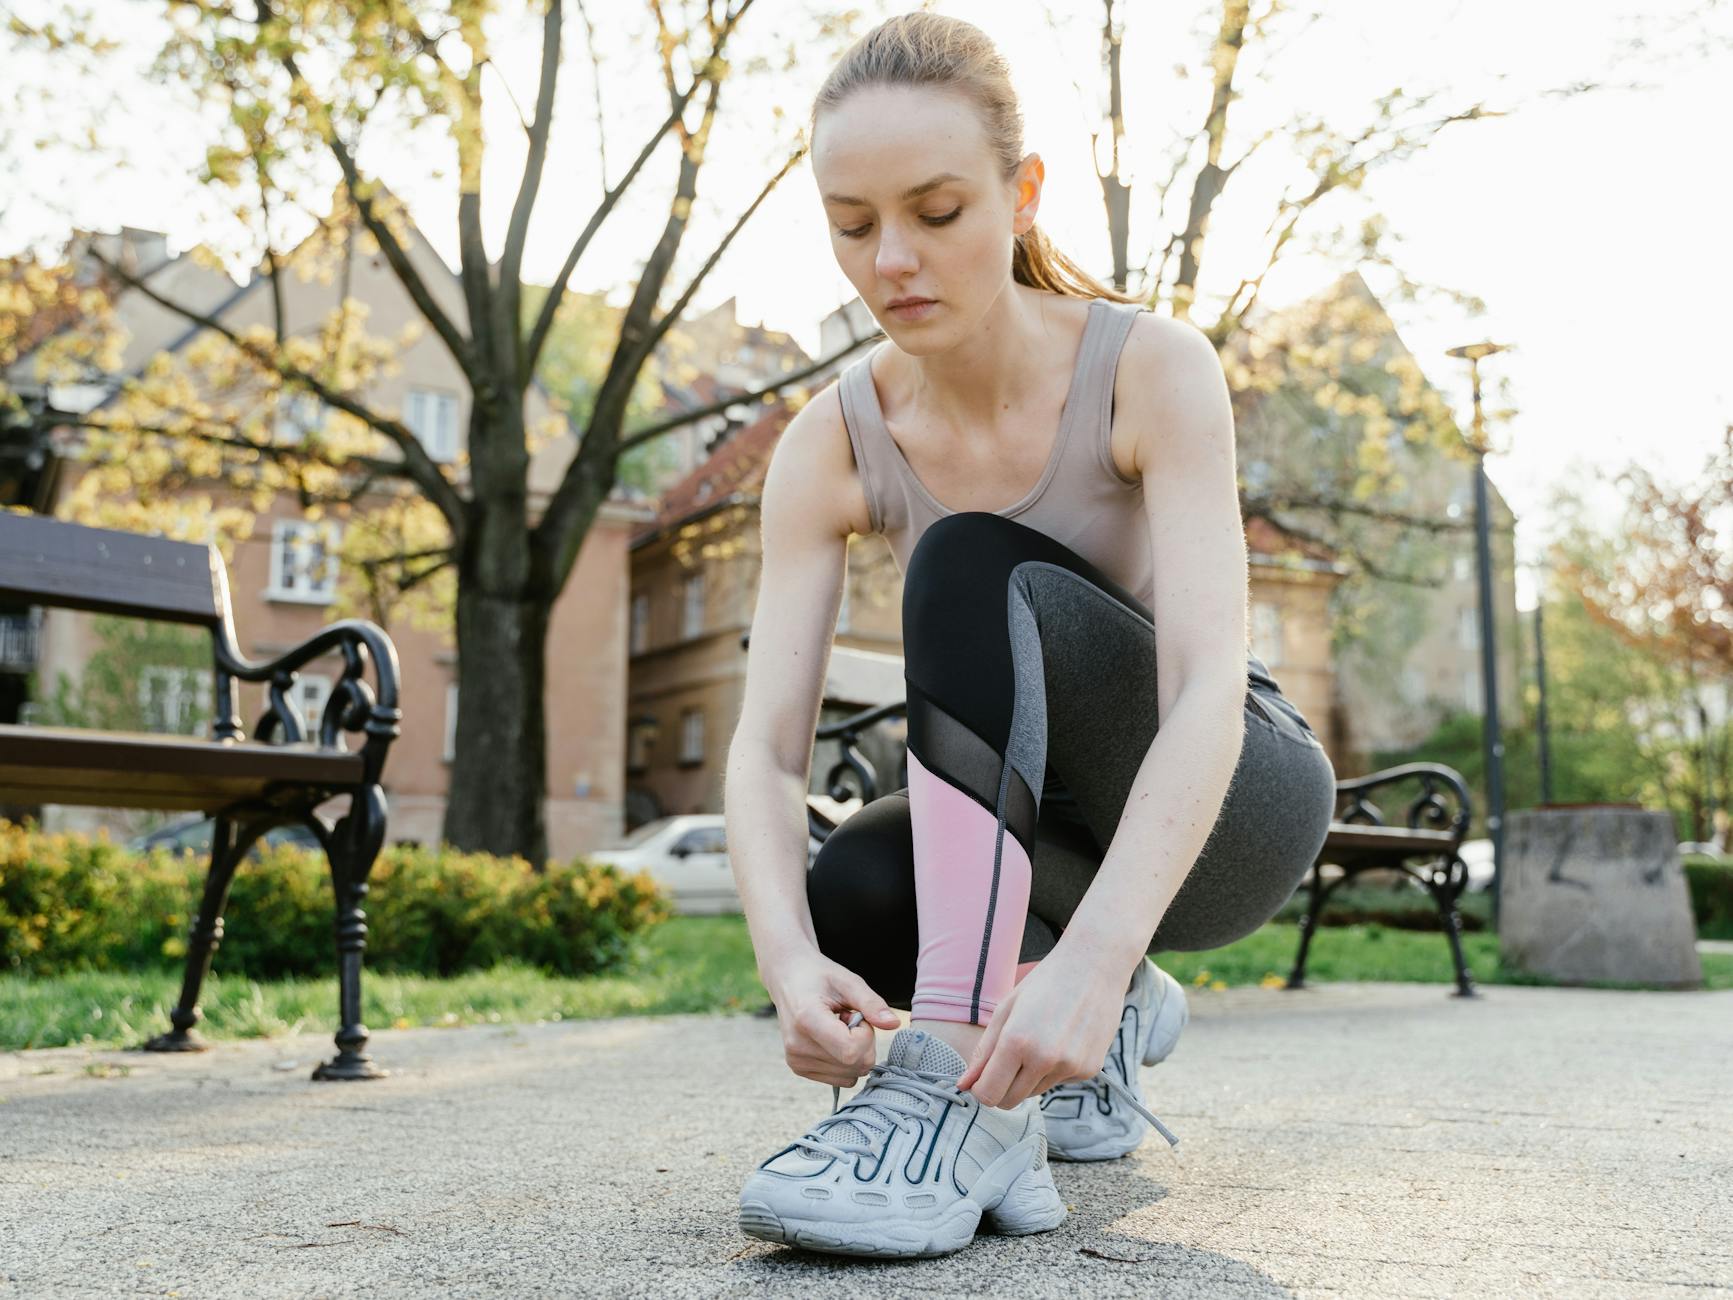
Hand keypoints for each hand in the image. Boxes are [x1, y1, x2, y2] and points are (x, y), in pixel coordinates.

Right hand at [764, 951, 901, 1087]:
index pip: (851, 1051)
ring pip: (851, 1075)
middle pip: (855, 1066)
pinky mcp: (799, 1068)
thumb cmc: (819, 976)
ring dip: (854, 1052)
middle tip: (848, 1018)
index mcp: (807, 1020)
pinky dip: (845, 1061)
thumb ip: (871, 1003)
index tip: (857, 1015)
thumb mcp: (848, 981)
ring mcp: (797, 1061)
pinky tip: (831, 1038)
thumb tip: (894, 1024)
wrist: (788, 979)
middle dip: (863, 1043)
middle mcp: (798, 1047)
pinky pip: (841, 1078)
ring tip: (837, 1027)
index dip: (865, 1035)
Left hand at [956, 949, 1127, 1108]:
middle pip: (1010, 1101)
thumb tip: (963, 1085)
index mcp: (1017, 1041)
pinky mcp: (1089, 1070)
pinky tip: (1062, 1040)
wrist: (1094, 966)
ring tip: (1039, 1041)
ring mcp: (1070, 1067)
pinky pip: (1058, 1082)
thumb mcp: (1006, 1009)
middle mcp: (1045, 1059)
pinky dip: (1053, 1070)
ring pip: (1034, 1093)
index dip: (980, 1090)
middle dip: (1001, 1088)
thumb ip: (983, 1052)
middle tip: (1006, 1061)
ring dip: (1028, 1077)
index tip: (981, 1078)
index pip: (988, 1094)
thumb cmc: (1046, 983)